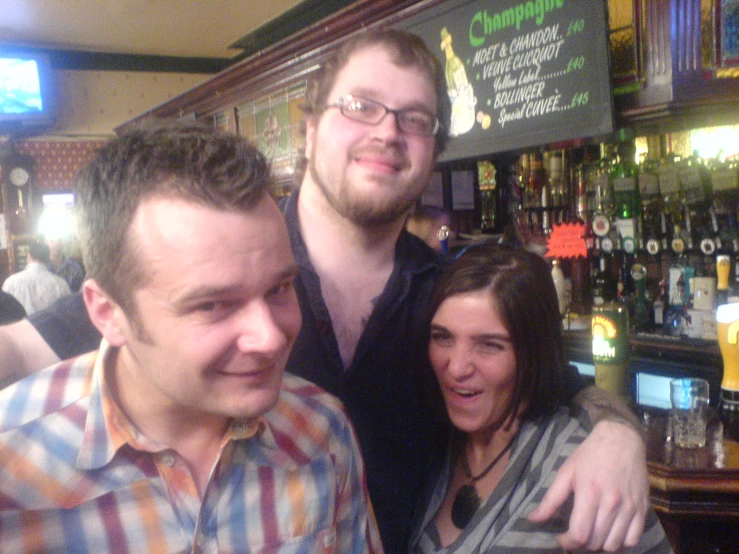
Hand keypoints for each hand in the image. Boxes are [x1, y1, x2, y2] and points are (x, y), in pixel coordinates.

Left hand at [527, 420, 648, 550]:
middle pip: (595, 542)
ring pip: (614, 545)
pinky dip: (620, 542)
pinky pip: (633, 540)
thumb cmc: (590, 454)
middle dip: (581, 543)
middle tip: (576, 533)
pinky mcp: (643, 508)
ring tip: (592, 533)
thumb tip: (533, 519)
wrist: (621, 439)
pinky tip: (611, 532)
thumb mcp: (566, 472)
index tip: (562, 538)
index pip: (579, 534)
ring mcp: (630, 507)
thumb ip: (551, 499)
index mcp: (590, 492)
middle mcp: (612, 502)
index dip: (568, 542)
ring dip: (600, 544)